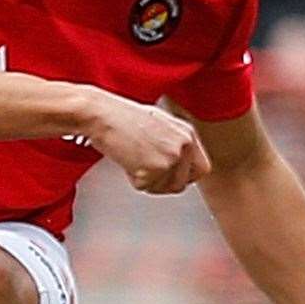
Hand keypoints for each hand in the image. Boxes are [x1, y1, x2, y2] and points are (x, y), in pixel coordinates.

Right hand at [88, 93, 210, 193]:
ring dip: (148, 181)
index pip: (201, 168)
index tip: (174, 177)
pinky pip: (145, 186)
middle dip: (165, 183)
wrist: (102, 114)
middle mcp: (183, 146)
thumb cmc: (121, 115)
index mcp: (187, 132)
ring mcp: (169, 158)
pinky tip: (127, 160)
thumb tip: (176, 163)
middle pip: (182, 183)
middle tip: (150, 174)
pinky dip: (133, 178)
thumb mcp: (159, 123)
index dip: (185, 176)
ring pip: (163, 188)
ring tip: (135, 160)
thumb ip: (174, 143)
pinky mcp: (153, 170)